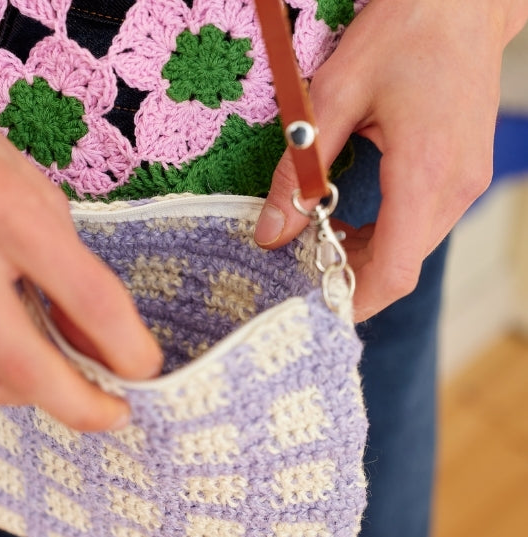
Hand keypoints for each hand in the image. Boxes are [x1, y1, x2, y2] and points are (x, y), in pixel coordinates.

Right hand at [0, 8, 161, 430]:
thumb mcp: (37, 193)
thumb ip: (72, 270)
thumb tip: (101, 346)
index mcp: (3, 208)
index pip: (89, 298)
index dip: (129, 347)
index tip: (146, 369)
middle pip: (26, 365)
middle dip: (83, 407)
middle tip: (115, 415)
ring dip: (38, 399)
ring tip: (63, 384)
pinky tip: (12, 373)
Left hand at [255, 0, 527, 321]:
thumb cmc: (403, 30)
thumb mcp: (332, 99)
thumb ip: (298, 172)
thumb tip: (269, 233)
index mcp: (424, 172)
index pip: (394, 272)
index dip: (354, 301)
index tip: (316, 309)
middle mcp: (454, 187)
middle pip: (400, 268)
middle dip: (350, 279)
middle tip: (301, 267)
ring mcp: (465, 182)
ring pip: (410, 250)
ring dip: (364, 257)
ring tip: (319, 239)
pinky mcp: (462, 174)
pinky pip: (419, 226)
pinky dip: (382, 236)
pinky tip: (348, 220)